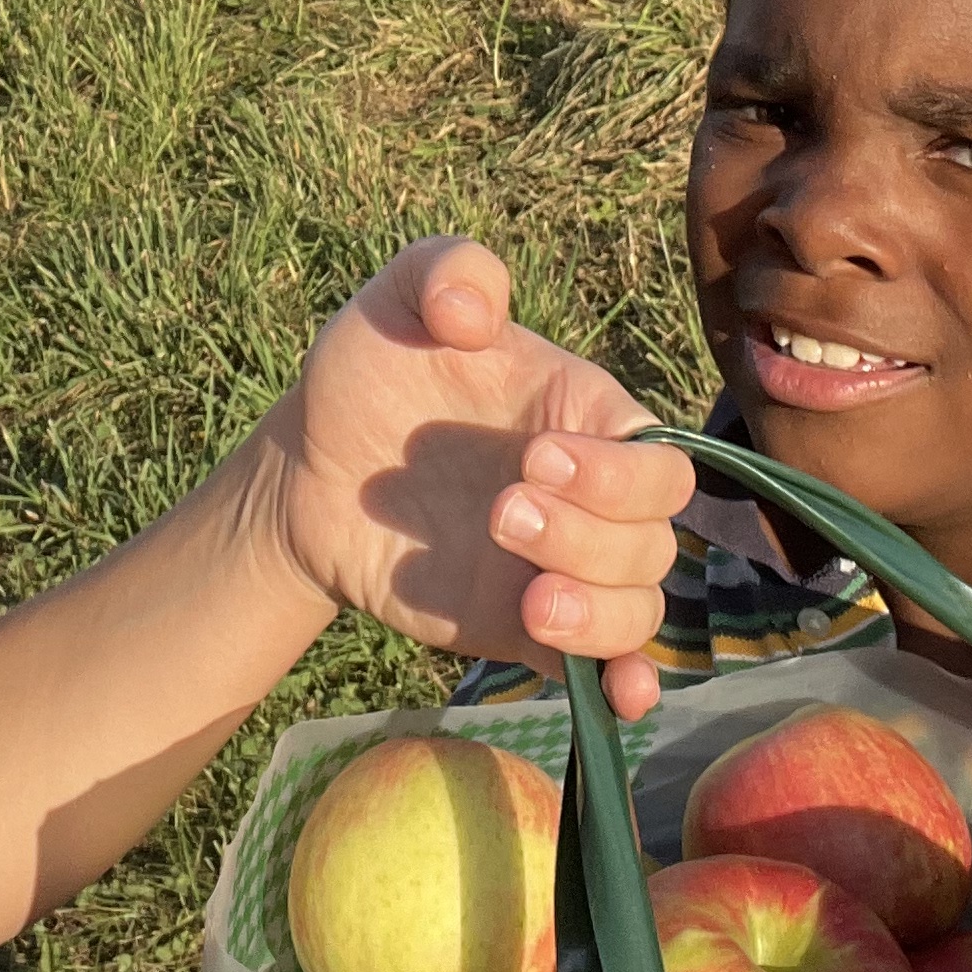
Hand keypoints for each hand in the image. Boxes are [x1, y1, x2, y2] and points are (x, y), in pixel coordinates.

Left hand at [257, 236, 694, 718]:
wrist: (313, 465)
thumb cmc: (375, 370)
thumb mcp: (399, 298)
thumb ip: (446, 271)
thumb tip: (474, 309)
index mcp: (588, 418)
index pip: (658, 457)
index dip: (615, 470)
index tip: (533, 456)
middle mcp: (595, 499)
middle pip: (654, 539)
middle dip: (589, 537)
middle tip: (499, 513)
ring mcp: (566, 569)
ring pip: (639, 609)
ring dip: (600, 615)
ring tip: (531, 605)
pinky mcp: (527, 629)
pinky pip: (603, 670)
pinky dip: (624, 689)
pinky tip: (619, 700)